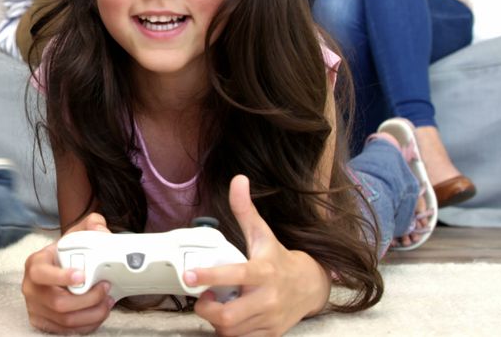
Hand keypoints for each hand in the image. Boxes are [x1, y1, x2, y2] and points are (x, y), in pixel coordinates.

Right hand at [22, 213, 113, 333]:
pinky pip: (68, 331)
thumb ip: (91, 224)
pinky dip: (88, 324)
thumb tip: (102, 230)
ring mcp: (35, 308)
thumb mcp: (76, 233)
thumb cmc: (65, 254)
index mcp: (35, 264)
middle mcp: (30, 288)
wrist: (56, 270)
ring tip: (107, 301)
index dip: (61, 277)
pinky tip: (98, 312)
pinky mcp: (43, 323)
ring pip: (66, 321)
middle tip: (105, 288)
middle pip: (58, 303)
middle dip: (88, 299)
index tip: (82, 276)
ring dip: (92, 313)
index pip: (41, 273)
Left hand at [187, 175, 330, 336]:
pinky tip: (228, 317)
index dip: (210, 276)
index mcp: (263, 271)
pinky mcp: (270, 334)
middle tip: (203, 297)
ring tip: (215, 305)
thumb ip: (245, 209)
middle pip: (227, 316)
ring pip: (231, 331)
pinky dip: (228, 331)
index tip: (190, 276)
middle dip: (207, 309)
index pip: (235, 275)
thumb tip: (238, 180)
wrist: (311, 286)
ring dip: (215, 321)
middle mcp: (268, 298)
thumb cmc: (279, 259)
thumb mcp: (262, 234)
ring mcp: (270, 319)